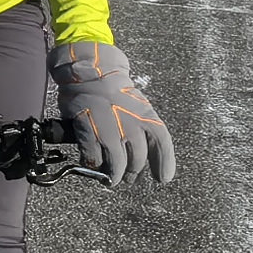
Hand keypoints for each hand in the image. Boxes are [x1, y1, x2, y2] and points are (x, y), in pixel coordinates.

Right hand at [49, 41, 177, 185]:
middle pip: (137, 161)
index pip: (161, 146)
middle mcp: (131, 125)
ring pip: (117, 166)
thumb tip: (142, 157)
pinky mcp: (89, 132)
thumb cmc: (114, 91)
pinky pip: (94, 159)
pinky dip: (93, 165)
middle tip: (127, 178)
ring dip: (114, 176)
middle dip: (133, 174)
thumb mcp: (139, 107)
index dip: (164, 165)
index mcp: (147, 117)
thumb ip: (143, 130)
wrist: (90, 74)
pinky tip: (92, 162)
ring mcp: (110, 130)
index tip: (162, 178)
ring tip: (110, 178)